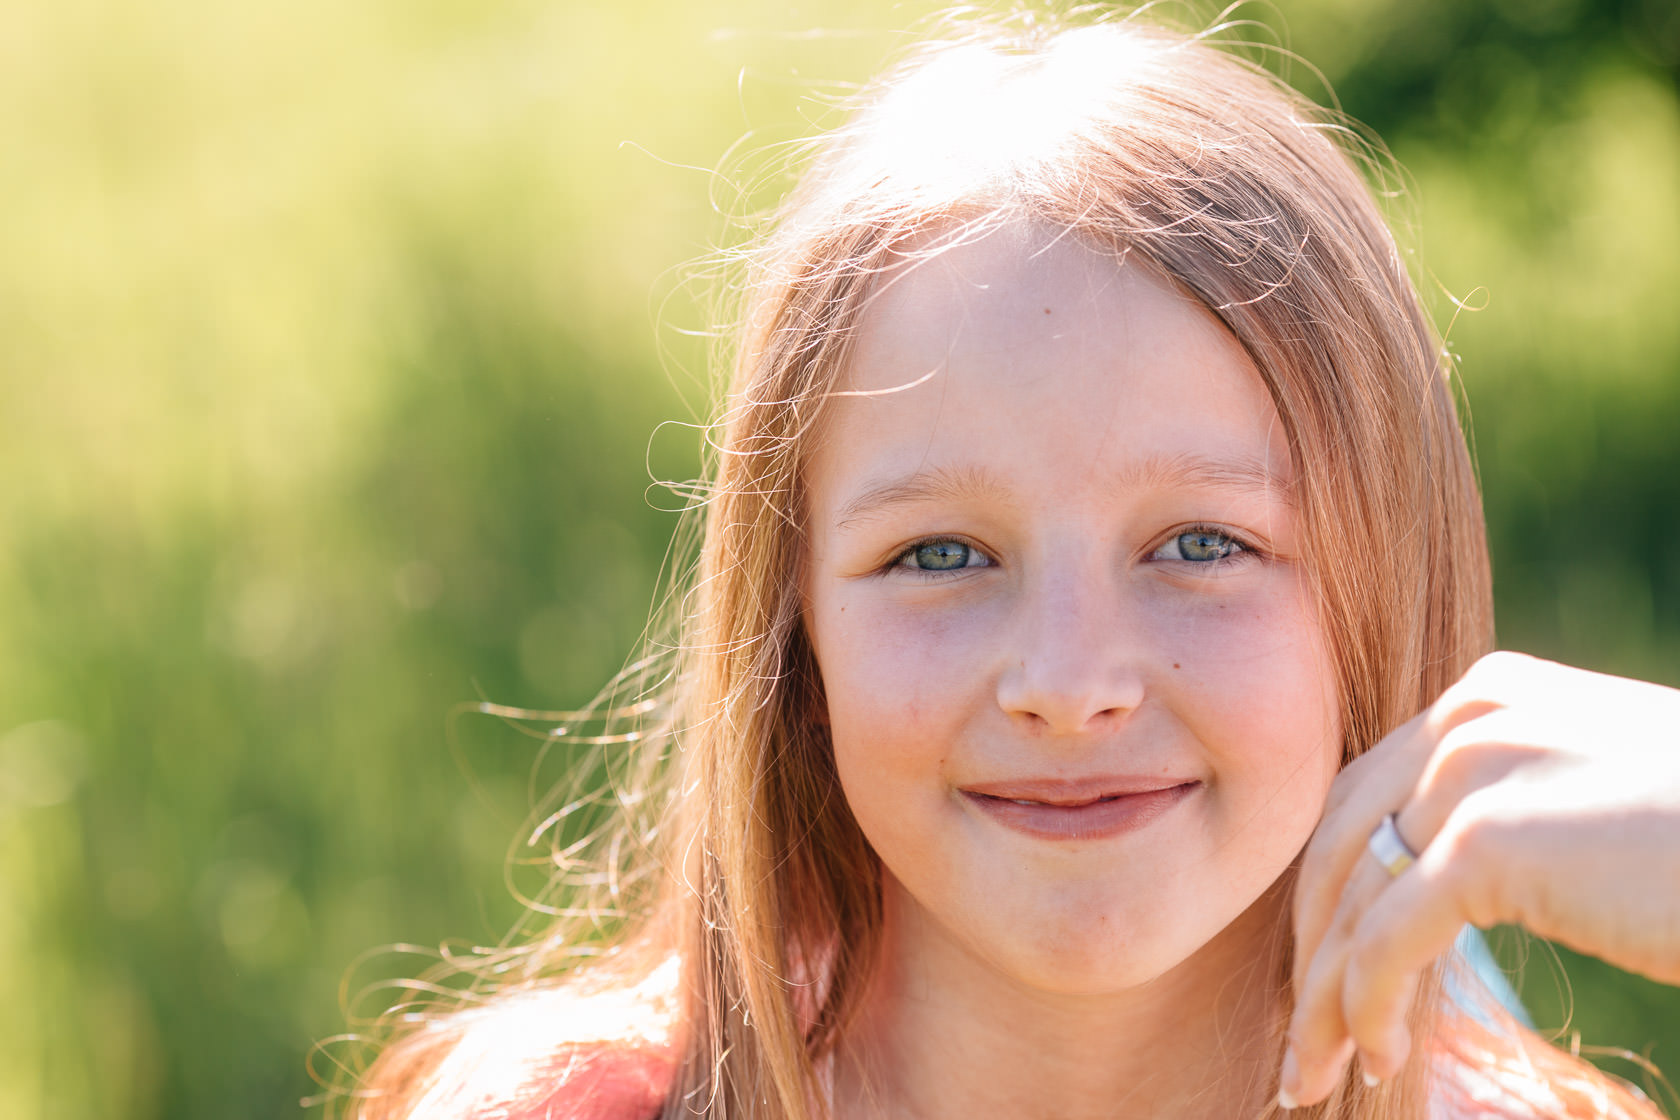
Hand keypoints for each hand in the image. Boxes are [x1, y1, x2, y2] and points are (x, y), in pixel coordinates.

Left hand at [1279, 651, 1679, 1106]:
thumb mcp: (1589, 799)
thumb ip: (1509, 809)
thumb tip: (1432, 880)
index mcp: (1488, 695)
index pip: (1368, 797)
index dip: (1332, 889)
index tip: (1318, 964)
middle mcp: (1468, 714)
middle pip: (1341, 842)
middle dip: (1310, 944)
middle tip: (1298, 1034)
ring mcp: (1473, 769)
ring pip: (1350, 896)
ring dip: (1324, 994)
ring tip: (1318, 1066)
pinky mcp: (1488, 841)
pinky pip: (1387, 940)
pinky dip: (1366, 1005)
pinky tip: (1381, 1056)